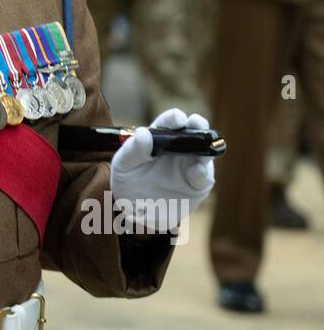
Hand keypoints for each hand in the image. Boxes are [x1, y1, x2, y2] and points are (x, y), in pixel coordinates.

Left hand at [109, 108, 214, 234]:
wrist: (137, 211)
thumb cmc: (130, 181)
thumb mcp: (123, 166)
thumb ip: (132, 150)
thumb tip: (144, 133)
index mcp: (160, 137)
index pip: (170, 121)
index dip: (175, 117)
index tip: (177, 119)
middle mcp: (180, 147)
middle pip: (195, 129)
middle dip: (199, 124)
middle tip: (197, 125)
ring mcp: (192, 164)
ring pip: (205, 151)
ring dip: (206, 148)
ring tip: (200, 153)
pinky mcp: (199, 183)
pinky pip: (205, 176)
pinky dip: (203, 173)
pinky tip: (197, 173)